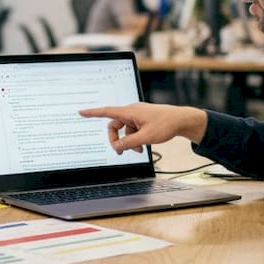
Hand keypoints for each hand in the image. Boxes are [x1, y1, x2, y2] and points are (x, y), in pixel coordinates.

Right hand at [78, 102, 207, 153]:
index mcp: (130, 111)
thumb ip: (129, 143)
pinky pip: (133, 130)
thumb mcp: (145, 138)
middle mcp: (132, 111)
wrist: (182, 120)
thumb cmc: (166, 124)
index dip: (93, 113)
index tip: (82, 112)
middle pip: (115, 126)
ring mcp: (138, 115)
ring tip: (139, 150)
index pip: (107, 112)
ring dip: (129, 141)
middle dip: (117, 139)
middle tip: (120, 152)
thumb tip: (117, 146)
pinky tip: (143, 145)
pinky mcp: (143, 119)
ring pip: (125, 130)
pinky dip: (136, 139)